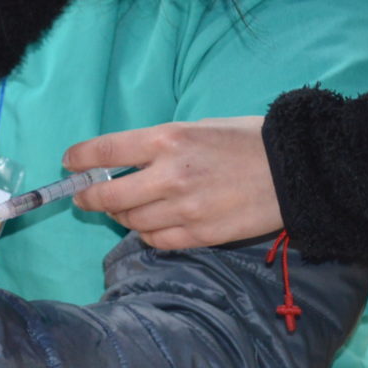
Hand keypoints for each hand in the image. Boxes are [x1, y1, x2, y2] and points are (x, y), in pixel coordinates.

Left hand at [62, 116, 281, 248]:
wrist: (297, 171)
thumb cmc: (247, 140)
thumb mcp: (198, 127)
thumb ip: (159, 145)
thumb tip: (123, 162)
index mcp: (169, 139)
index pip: (105, 151)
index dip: (79, 158)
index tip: (70, 163)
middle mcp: (171, 175)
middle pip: (108, 195)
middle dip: (88, 196)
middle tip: (84, 195)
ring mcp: (185, 209)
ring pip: (130, 221)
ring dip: (120, 215)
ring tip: (125, 208)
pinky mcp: (200, 235)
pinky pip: (156, 240)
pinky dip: (147, 233)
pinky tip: (152, 223)